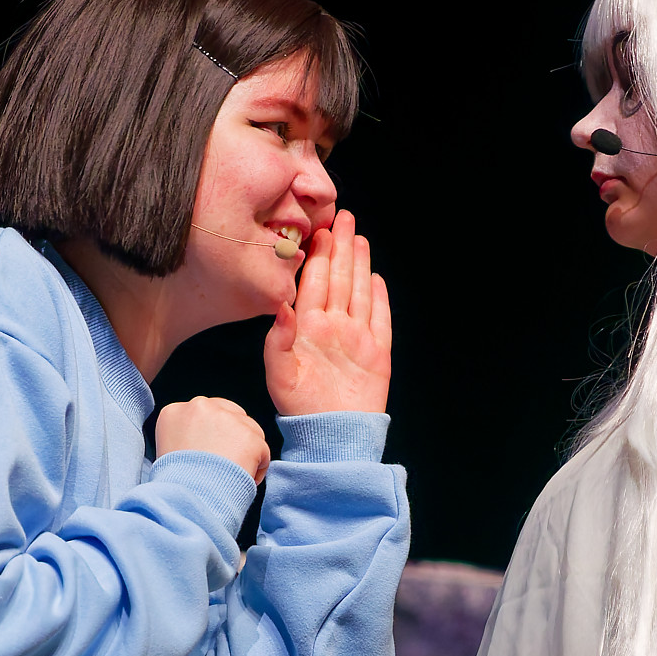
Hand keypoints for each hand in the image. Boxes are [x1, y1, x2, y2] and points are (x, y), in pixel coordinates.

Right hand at [155, 395, 269, 484]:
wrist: (187, 499)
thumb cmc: (175, 485)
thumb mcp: (166, 450)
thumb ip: (185, 436)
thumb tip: (203, 440)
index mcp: (175, 411)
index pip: (205, 412)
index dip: (212, 435)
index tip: (210, 453)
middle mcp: (200, 407)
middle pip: (231, 413)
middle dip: (232, 437)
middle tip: (225, 464)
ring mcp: (227, 418)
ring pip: (249, 430)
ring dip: (245, 452)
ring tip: (231, 476)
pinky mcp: (250, 435)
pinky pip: (263, 451)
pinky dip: (257, 469)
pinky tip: (240, 481)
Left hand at [264, 210, 390, 416]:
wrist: (332, 438)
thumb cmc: (300, 410)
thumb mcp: (279, 377)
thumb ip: (277, 341)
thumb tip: (283, 305)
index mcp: (306, 329)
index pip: (312, 283)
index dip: (316, 256)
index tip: (319, 229)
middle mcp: (331, 328)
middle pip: (338, 279)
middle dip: (340, 248)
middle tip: (344, 217)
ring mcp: (355, 339)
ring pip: (358, 291)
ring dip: (359, 264)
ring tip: (359, 237)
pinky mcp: (377, 353)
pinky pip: (380, 319)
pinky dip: (379, 298)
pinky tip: (377, 278)